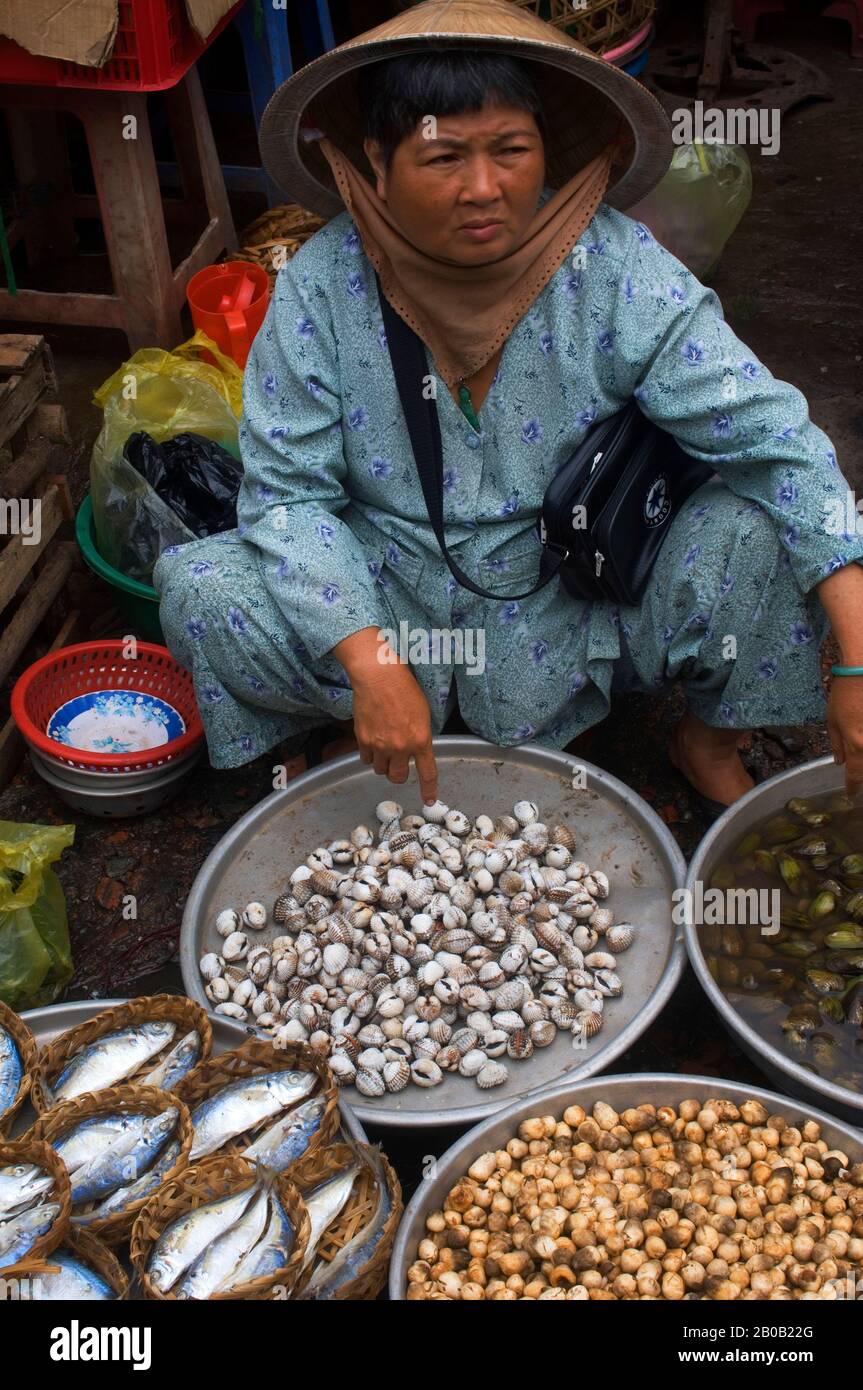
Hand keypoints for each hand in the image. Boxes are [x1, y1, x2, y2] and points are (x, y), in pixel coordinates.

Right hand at [330, 627, 438, 802]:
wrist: (378, 677)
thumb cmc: (403, 689)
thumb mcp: (423, 713)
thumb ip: (420, 735)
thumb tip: (417, 748)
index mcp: (421, 739)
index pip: (427, 772)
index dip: (429, 789)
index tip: (428, 800)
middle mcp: (401, 747)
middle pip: (398, 777)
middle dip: (398, 774)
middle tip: (398, 763)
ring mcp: (380, 745)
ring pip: (380, 770)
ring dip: (383, 764)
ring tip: (383, 747)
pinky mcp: (363, 740)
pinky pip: (366, 759)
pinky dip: (369, 755)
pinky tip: (372, 741)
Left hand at [827, 676, 862, 794]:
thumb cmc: (845, 694)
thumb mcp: (832, 720)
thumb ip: (837, 744)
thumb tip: (839, 762)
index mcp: (856, 745)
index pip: (855, 775)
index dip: (853, 786)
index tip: (850, 793)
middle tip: (857, 780)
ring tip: (858, 759)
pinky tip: (862, 743)